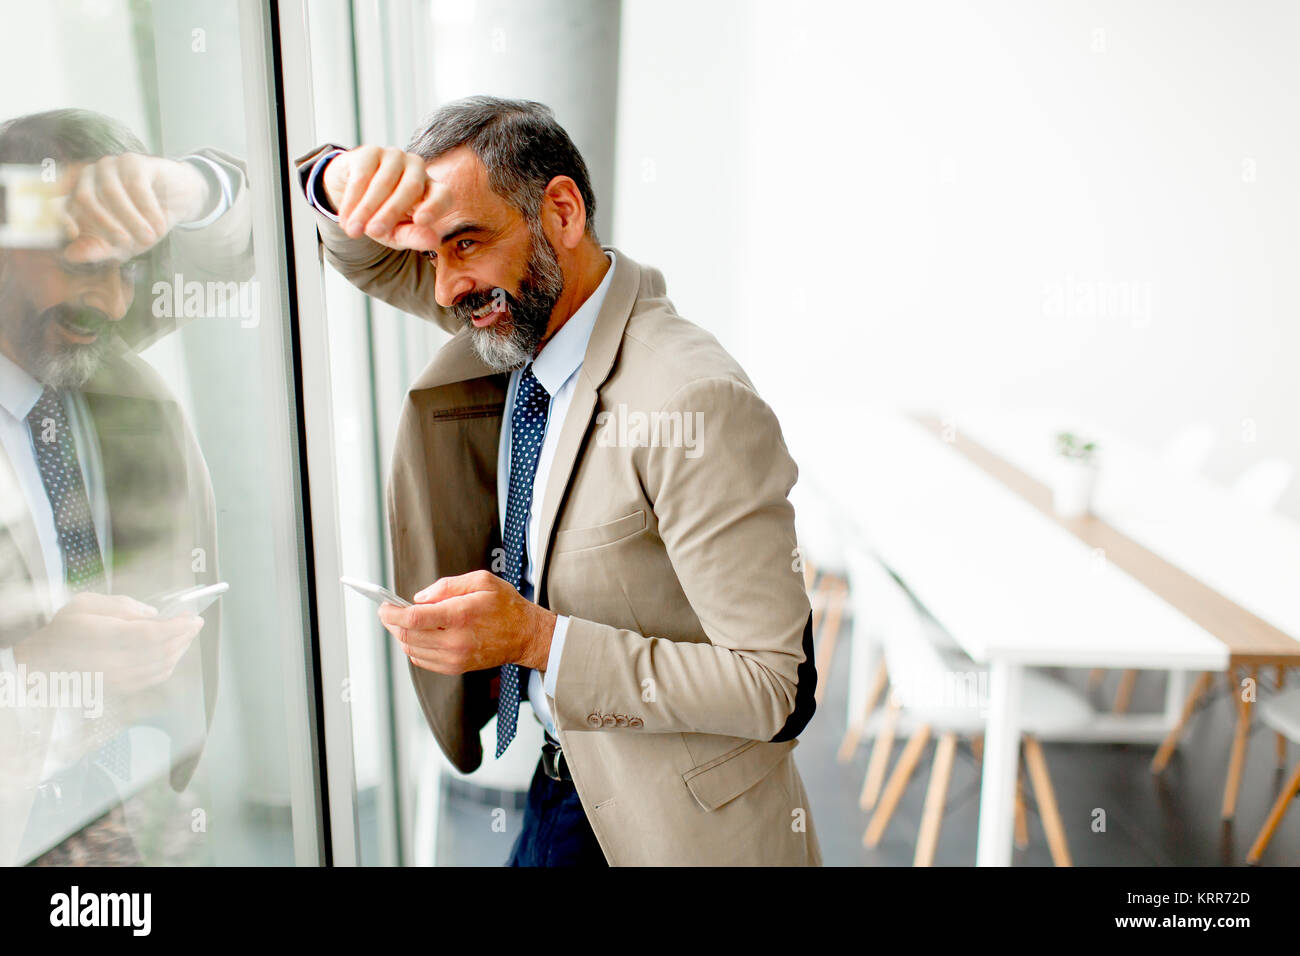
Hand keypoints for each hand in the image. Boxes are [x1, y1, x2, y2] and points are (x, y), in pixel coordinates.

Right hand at [15, 592, 203, 694]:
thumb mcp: (85, 604)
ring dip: (180, 649)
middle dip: (184, 636)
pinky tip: (174, 652)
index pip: (150, 635)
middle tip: (195, 622)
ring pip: (161, 667)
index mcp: (102, 638)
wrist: (43, 664)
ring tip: (187, 634)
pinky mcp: (119, 689)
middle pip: (161, 651)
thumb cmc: (64, 629)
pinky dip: (169, 664)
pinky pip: (153, 679)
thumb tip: (153, 614)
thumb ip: (121, 605)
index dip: (176, 627)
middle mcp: (111, 663)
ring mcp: (116, 680)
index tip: (192, 617)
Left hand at [62, 154, 211, 262]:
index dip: (64, 218)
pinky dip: (149, 210)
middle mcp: (90, 175)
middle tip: (128, 244)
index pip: (64, 204)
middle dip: (107, 225)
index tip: (74, 234)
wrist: (180, 203)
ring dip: (132, 220)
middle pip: (85, 198)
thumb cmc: (146, 222)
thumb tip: (71, 255)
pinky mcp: (135, 161)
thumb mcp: (122, 243)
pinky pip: (136, 186)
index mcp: (80, 193)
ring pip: (111, 193)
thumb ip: (98, 249)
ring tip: (151, 238)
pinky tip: (160, 225)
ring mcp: (111, 165)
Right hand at [322, 145, 454, 249]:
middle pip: (411, 188)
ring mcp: (395, 157)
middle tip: (373, 232)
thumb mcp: (397, 233)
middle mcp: (417, 168)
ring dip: (366, 209)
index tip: (421, 221)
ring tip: (353, 230)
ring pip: (384, 182)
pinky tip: (345, 217)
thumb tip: (434, 242)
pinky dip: (352, 199)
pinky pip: (363, 176)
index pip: (442, 194)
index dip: (434, 206)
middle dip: (390, 212)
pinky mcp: (371, 151)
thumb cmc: (380, 217)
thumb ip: (414, 237)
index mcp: (431, 189)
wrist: (349, 196)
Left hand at [377, 570, 556, 674]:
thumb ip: (447, 585)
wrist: (525, 636)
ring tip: (405, 621)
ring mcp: (454, 657)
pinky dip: (414, 647)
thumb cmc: (505, 606)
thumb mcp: (481, 581)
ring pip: (412, 649)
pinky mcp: (455, 667)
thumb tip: (419, 598)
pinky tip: (420, 635)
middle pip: (407, 635)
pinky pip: (422, 660)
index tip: (384, 607)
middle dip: (392, 623)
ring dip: (402, 635)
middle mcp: (455, 640)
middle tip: (389, 612)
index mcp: (460, 615)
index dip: (392, 613)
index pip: (413, 619)